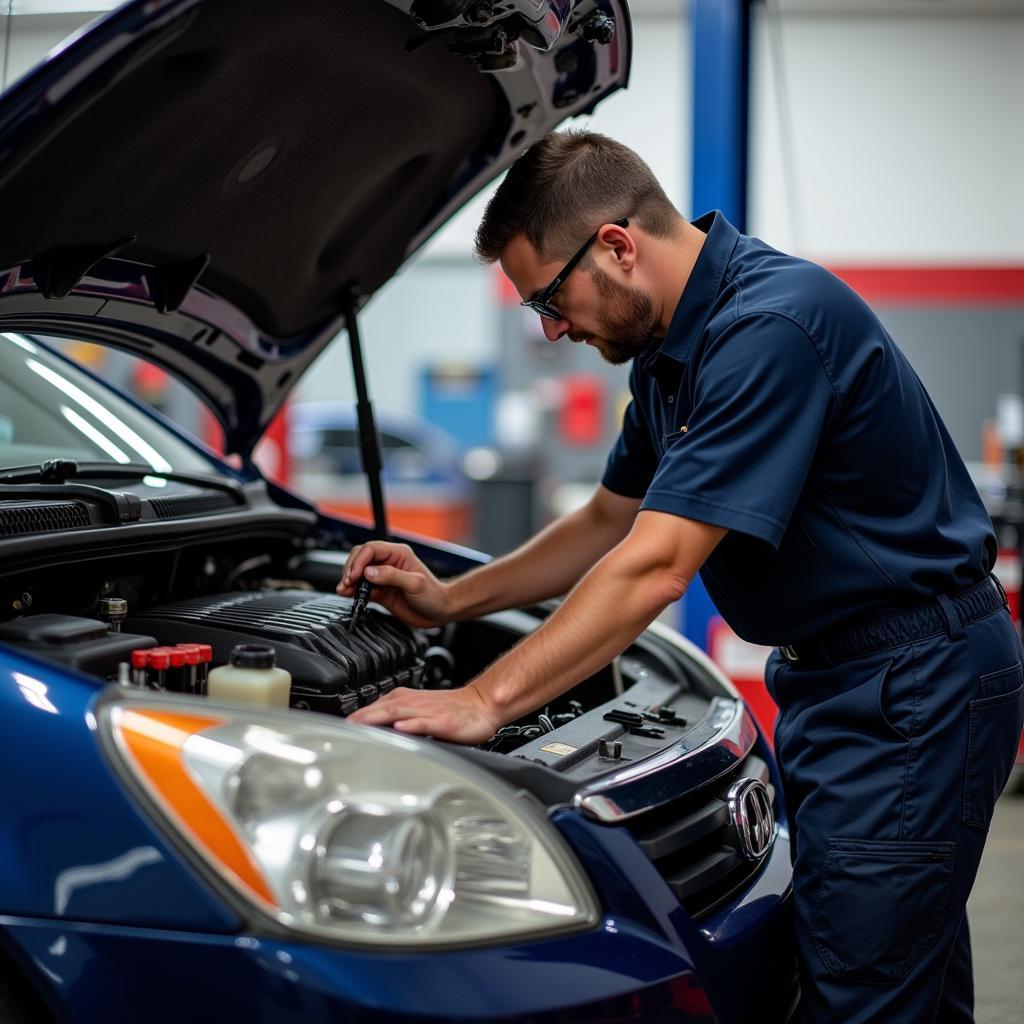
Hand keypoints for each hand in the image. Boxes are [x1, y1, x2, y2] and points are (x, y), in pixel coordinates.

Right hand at [337, 541, 450, 627]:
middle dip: (351, 568)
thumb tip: (369, 572)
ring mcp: (383, 577)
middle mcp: (389, 563)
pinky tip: (348, 595)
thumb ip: (391, 576)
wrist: (439, 612)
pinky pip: (362, 588)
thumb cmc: (434, 595)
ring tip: (344, 590)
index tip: (354, 575)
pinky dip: (353, 591)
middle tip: (347, 583)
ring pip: (359, 572)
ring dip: (349, 580)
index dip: (359, 561)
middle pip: (361, 557)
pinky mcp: (380, 591)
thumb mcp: (415, 583)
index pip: (371, 549)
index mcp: (398, 554)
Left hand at [346, 685, 501, 744]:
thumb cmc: (452, 711)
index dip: (356, 717)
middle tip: (340, 729)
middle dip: (360, 718)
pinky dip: (412, 725)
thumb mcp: (420, 712)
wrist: (481, 705)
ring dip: (378, 718)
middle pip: (381, 709)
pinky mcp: (442, 722)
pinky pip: (424, 723)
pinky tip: (401, 729)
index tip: (337, 727)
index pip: (375, 707)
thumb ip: (397, 718)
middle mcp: (413, 703)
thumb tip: (373, 730)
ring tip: (360, 726)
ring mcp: (427, 712)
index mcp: (406, 700)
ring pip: (398, 713)